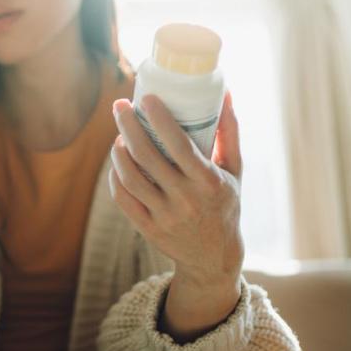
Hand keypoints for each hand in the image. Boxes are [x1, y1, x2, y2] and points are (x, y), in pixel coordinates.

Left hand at [109, 91, 244, 337]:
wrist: (214, 257)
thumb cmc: (225, 204)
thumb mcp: (234, 171)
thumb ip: (228, 132)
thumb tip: (224, 93)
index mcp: (208, 182)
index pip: (179, 145)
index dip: (160, 120)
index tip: (146, 98)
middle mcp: (186, 200)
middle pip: (147, 157)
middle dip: (129, 126)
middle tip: (120, 106)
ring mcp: (165, 216)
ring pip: (131, 178)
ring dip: (119, 152)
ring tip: (119, 135)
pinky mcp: (148, 229)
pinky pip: (123, 198)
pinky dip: (116, 176)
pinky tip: (118, 161)